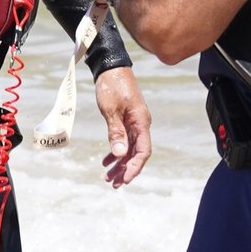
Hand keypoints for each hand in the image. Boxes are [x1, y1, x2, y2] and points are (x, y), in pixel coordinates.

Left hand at [93, 67, 151, 186]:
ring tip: (108, 177)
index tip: (124, 180)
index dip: (135, 168)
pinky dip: (116, 152)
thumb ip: (116, 133)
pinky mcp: (126, 120)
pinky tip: (106, 161)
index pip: (143, 152)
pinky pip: (124, 140)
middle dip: (125, 170)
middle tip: (113, 184)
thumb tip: (120, 155)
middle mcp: (141, 124)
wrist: (110, 67)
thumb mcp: (110, 110)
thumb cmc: (111, 86)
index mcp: (141, 122)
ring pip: (129, 149)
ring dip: (120, 164)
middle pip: (136, 154)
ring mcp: (134, 122)